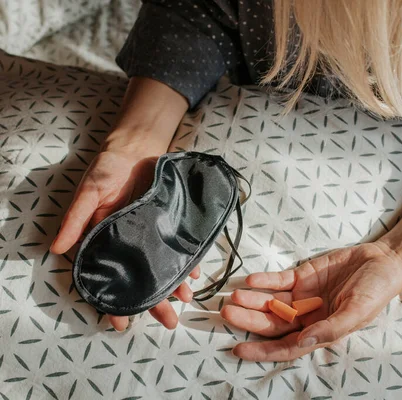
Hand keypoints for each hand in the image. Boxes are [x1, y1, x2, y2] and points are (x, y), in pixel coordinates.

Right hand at [50, 147, 197, 330]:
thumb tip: (58, 249)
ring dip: (175, 285)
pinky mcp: (168, 225)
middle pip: (141, 278)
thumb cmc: (108, 170)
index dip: (113, 301)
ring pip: (162, 267)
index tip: (120, 324)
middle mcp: (129, 243)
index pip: (108, 277)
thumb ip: (77, 220)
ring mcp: (151, 235)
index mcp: (105, 240)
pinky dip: (188, 261)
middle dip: (154, 302)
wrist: (137, 148)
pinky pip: (178, 247)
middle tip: (168, 321)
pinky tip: (196, 274)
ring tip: (186, 301)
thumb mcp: (89, 193)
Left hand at [220, 242, 401, 360]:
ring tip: (234, 296)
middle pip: (272, 322)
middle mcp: (307, 316)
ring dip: (252, 300)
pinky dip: (265, 280)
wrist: (382, 261)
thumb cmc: (376, 290)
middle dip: (249, 320)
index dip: (262, 350)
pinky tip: (251, 280)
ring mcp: (303, 295)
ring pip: (271, 301)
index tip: (238, 349)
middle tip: (228, 313)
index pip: (285, 346)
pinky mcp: (303, 275)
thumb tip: (303, 342)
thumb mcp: (358, 312)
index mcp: (320, 331)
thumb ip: (331, 328)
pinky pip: (279, 280)